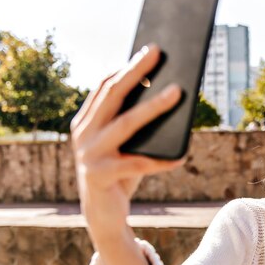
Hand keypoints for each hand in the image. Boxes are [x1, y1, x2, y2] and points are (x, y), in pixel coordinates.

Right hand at [70, 43, 185, 236]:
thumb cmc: (120, 173)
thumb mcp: (123, 145)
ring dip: (153, 107)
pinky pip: (138, 165)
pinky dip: (161, 161)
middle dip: (136, 71)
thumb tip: (168, 93)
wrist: (102, 215)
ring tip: (178, 93)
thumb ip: (133, 123)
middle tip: (159, 52)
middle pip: (112, 95)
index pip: (104, 86)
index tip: (149, 49)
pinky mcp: (99, 176)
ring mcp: (88, 154)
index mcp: (85, 122)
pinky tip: (181, 156)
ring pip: (126, 124)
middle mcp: (82, 134)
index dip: (127, 66)